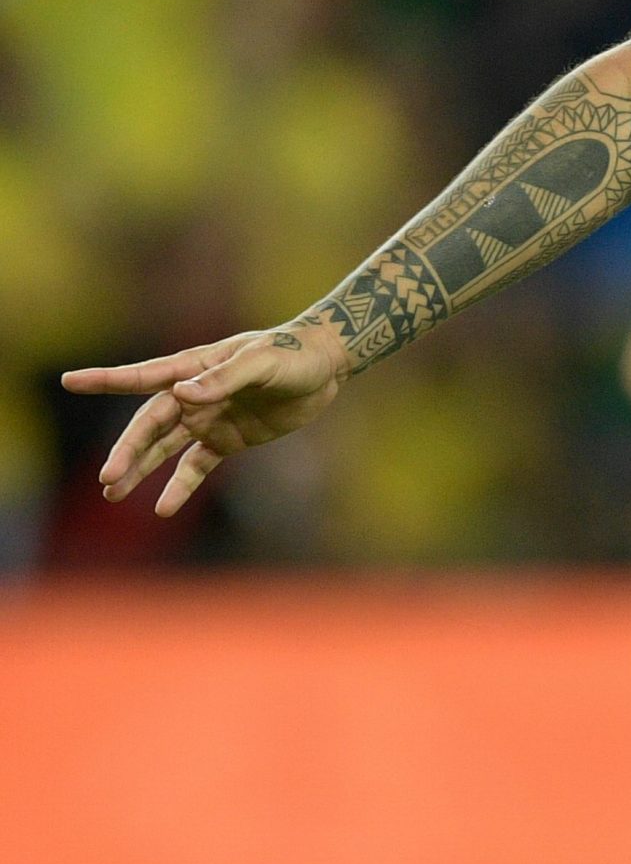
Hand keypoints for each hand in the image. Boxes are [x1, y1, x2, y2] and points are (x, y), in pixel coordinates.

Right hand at [62, 320, 350, 515]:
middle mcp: (194, 394)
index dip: (107, 380)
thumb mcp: (263, 362)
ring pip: (164, 448)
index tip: (70, 381)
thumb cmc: (294, 355)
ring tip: (113, 493)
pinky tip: (162, 508)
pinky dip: (180, 487)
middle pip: (150, 425)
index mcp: (196, 367)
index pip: (143, 376)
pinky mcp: (228, 440)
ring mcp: (209, 418)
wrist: (328, 365)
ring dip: (140, 470)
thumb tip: (183, 393)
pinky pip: (196, 466)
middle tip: (108, 478)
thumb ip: (224, 378)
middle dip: (128, 451)